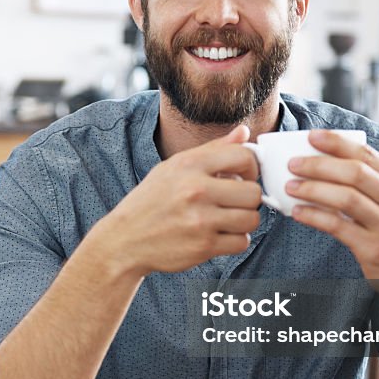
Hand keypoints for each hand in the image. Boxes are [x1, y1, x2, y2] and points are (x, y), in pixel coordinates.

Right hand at [91, 124, 261, 276]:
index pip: (244, 157)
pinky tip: (218, 235)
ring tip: (226, 219)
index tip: (243, 177)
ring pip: (251, 218)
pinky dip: (234, 241)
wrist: (125, 239)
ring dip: (243, 221)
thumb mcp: (175, 167)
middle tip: (234, 202)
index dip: (252, 168)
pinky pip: (241, 242)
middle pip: (253, 192)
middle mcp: (196, 190)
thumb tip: (244, 132)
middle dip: (248, 199)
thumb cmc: (151, 201)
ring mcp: (200, 220)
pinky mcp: (203, 246)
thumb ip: (213, 149)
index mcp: (189, 165)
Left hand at [284, 130, 378, 283]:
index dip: (337, 143)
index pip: (367, 154)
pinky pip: (338, 227)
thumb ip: (374, 183)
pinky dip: (314, 216)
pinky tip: (298, 212)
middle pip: (354, 173)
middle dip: (319, 165)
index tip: (313, 136)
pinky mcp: (374, 250)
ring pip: (346, 198)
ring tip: (290, 186)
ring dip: (312, 189)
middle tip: (293, 164)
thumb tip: (327, 162)